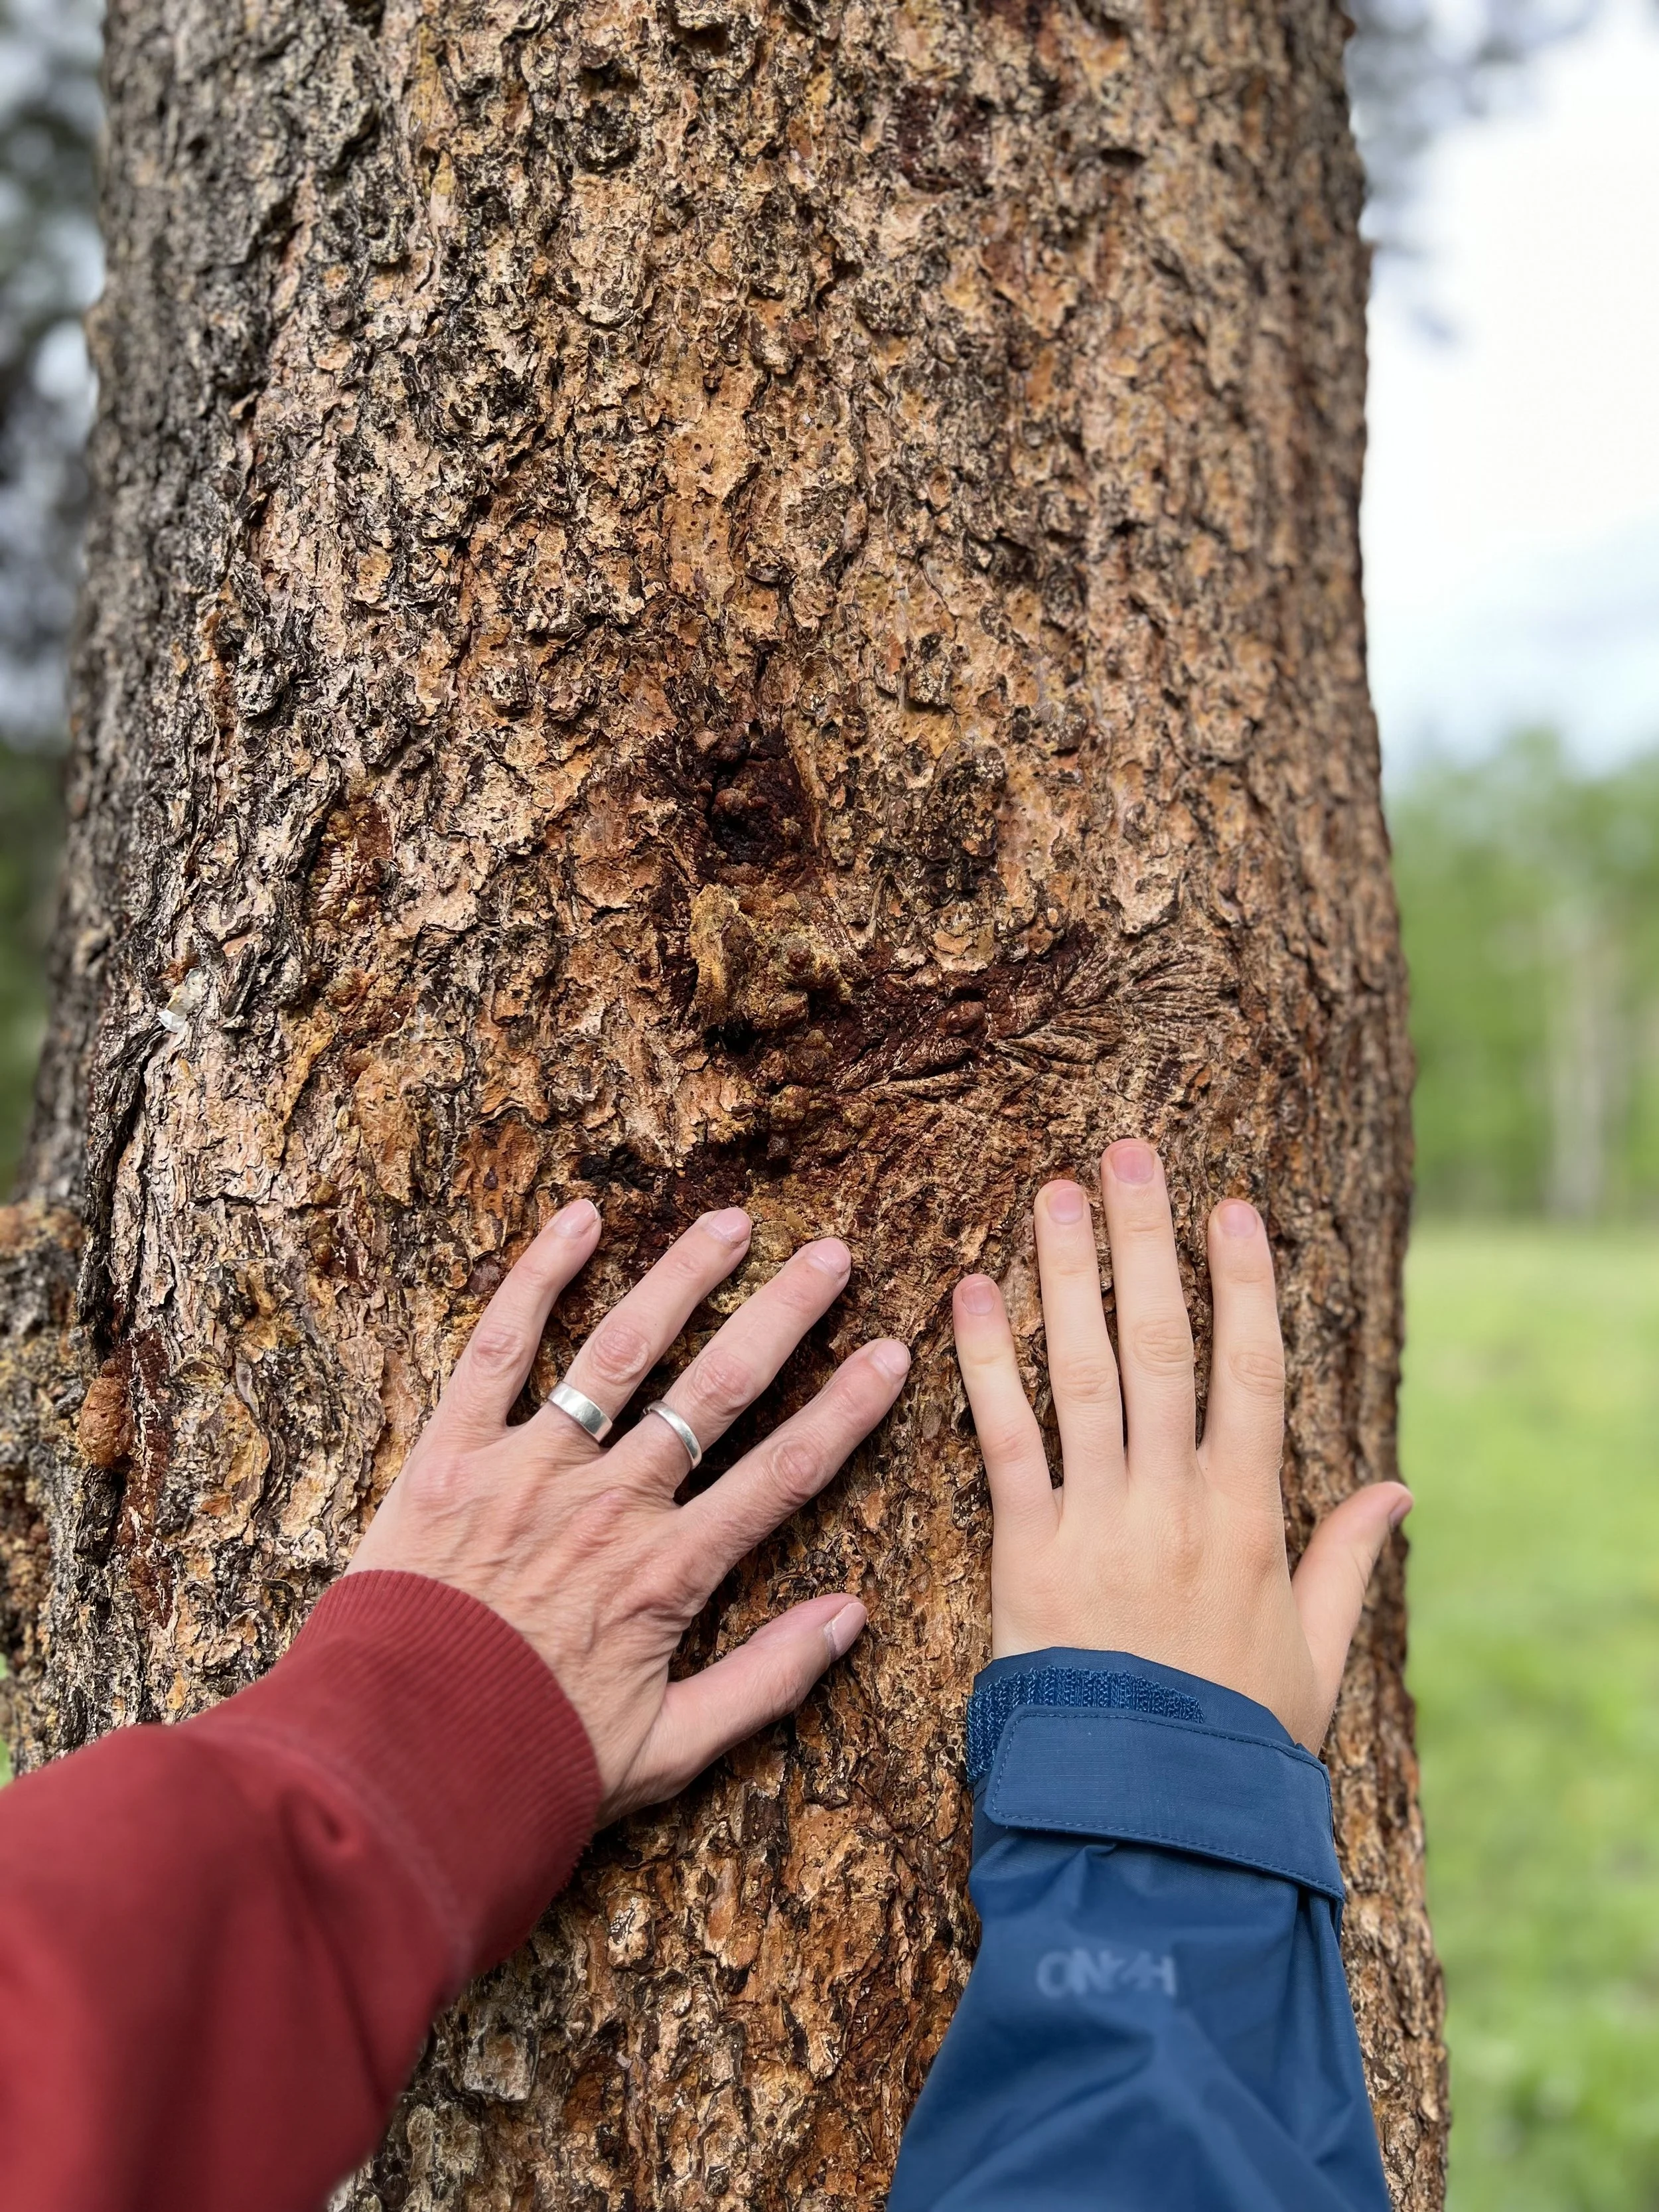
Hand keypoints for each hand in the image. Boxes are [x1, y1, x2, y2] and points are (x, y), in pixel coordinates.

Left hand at [349, 1200, 907, 1821]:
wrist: (393, 1767)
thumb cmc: (531, 1762)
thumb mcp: (669, 1751)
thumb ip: (766, 1681)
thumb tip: (852, 1617)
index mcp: (667, 1573)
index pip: (783, 1473)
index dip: (845, 1409)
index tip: (891, 1353)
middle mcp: (611, 1505)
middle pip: (716, 1388)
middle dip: (782, 1314)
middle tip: (832, 1256)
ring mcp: (530, 1469)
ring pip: (621, 1350)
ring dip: (682, 1278)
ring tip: (731, 1221)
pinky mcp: (453, 1452)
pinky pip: (499, 1347)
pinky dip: (538, 1276)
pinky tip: (581, 1218)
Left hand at [952, 1141, 1409, 1751]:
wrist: (1149, 1817)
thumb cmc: (1233, 1736)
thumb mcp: (1314, 1650)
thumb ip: (1348, 1560)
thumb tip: (1401, 1490)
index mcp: (1250, 1516)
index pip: (1252, 1372)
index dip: (1243, 1283)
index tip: (1232, 1206)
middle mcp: (1175, 1501)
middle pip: (1163, 1345)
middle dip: (1146, 1243)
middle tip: (1129, 1155)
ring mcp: (1099, 1521)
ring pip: (1083, 1373)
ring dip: (1066, 1275)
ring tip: (1050, 1192)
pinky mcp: (1026, 1554)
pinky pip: (1005, 1440)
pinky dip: (985, 1364)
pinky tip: (969, 1295)